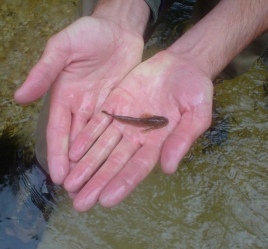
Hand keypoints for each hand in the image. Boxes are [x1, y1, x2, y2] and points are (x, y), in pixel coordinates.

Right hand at [14, 15, 143, 183]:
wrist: (118, 28)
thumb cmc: (87, 33)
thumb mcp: (62, 48)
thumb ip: (44, 71)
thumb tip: (18, 98)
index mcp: (63, 96)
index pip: (59, 131)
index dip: (58, 154)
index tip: (59, 177)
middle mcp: (81, 107)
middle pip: (78, 143)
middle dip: (77, 168)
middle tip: (78, 194)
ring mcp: (102, 108)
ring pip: (97, 142)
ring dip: (95, 164)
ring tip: (95, 187)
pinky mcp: (121, 106)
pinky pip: (117, 130)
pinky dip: (114, 148)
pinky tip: (115, 165)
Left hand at [65, 50, 213, 210]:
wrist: (182, 64)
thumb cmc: (195, 90)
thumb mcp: (197, 113)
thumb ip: (183, 138)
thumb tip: (168, 168)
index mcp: (158, 143)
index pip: (138, 168)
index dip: (122, 183)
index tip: (105, 200)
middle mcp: (137, 137)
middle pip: (114, 162)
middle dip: (97, 182)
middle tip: (79, 203)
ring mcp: (124, 121)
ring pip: (101, 146)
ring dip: (85, 164)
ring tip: (69, 184)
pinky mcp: (114, 105)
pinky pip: (97, 123)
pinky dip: (84, 138)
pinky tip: (71, 152)